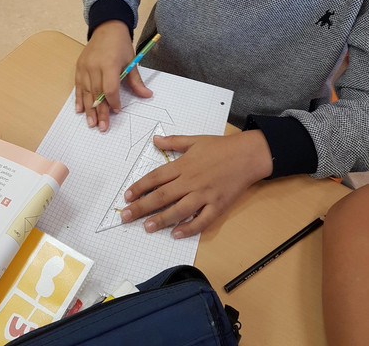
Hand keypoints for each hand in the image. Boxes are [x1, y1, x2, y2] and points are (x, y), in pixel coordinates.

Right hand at [75, 20, 152, 130]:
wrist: (107, 27)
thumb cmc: (120, 44)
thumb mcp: (131, 60)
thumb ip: (136, 81)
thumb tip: (147, 95)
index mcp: (109, 64)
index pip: (110, 89)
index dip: (114, 102)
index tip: (118, 110)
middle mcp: (94, 67)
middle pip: (97, 94)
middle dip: (100, 112)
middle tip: (102, 127)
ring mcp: (84, 68)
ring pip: (87, 93)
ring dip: (89, 110)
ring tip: (91, 123)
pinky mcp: (79, 68)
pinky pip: (78, 87)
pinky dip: (79, 99)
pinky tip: (80, 110)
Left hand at [120, 130, 272, 237]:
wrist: (247, 155)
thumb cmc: (220, 147)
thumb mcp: (195, 140)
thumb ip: (173, 142)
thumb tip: (155, 140)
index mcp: (183, 165)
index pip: (155, 178)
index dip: (139, 187)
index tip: (127, 197)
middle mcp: (190, 181)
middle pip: (162, 196)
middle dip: (142, 207)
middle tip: (126, 217)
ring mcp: (204, 195)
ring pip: (178, 210)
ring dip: (161, 220)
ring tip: (147, 227)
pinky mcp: (218, 205)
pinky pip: (202, 221)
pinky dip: (189, 228)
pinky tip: (176, 234)